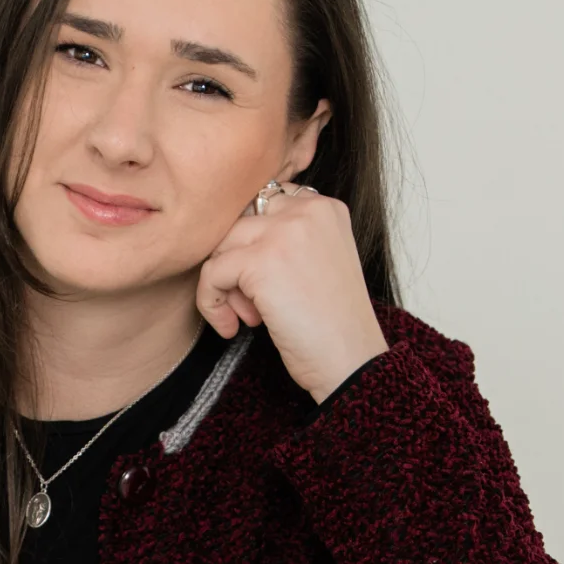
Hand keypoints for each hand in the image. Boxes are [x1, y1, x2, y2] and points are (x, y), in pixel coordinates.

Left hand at [197, 180, 389, 403]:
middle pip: (239, 221)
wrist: (351, 361)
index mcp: (325, 207)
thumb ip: (286, 238)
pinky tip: (232, 327)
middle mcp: (307, 210)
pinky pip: (212, 272)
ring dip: (223, 284)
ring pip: (221, 244)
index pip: (264, 202)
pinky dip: (212, 302)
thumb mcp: (319, 261)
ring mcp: (284, 232)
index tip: (262, 280)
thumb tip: (227, 239)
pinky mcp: (261, 261)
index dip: (252, 242)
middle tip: (250, 303)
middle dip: (235, 263)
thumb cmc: (333, 324)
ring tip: (246, 316)